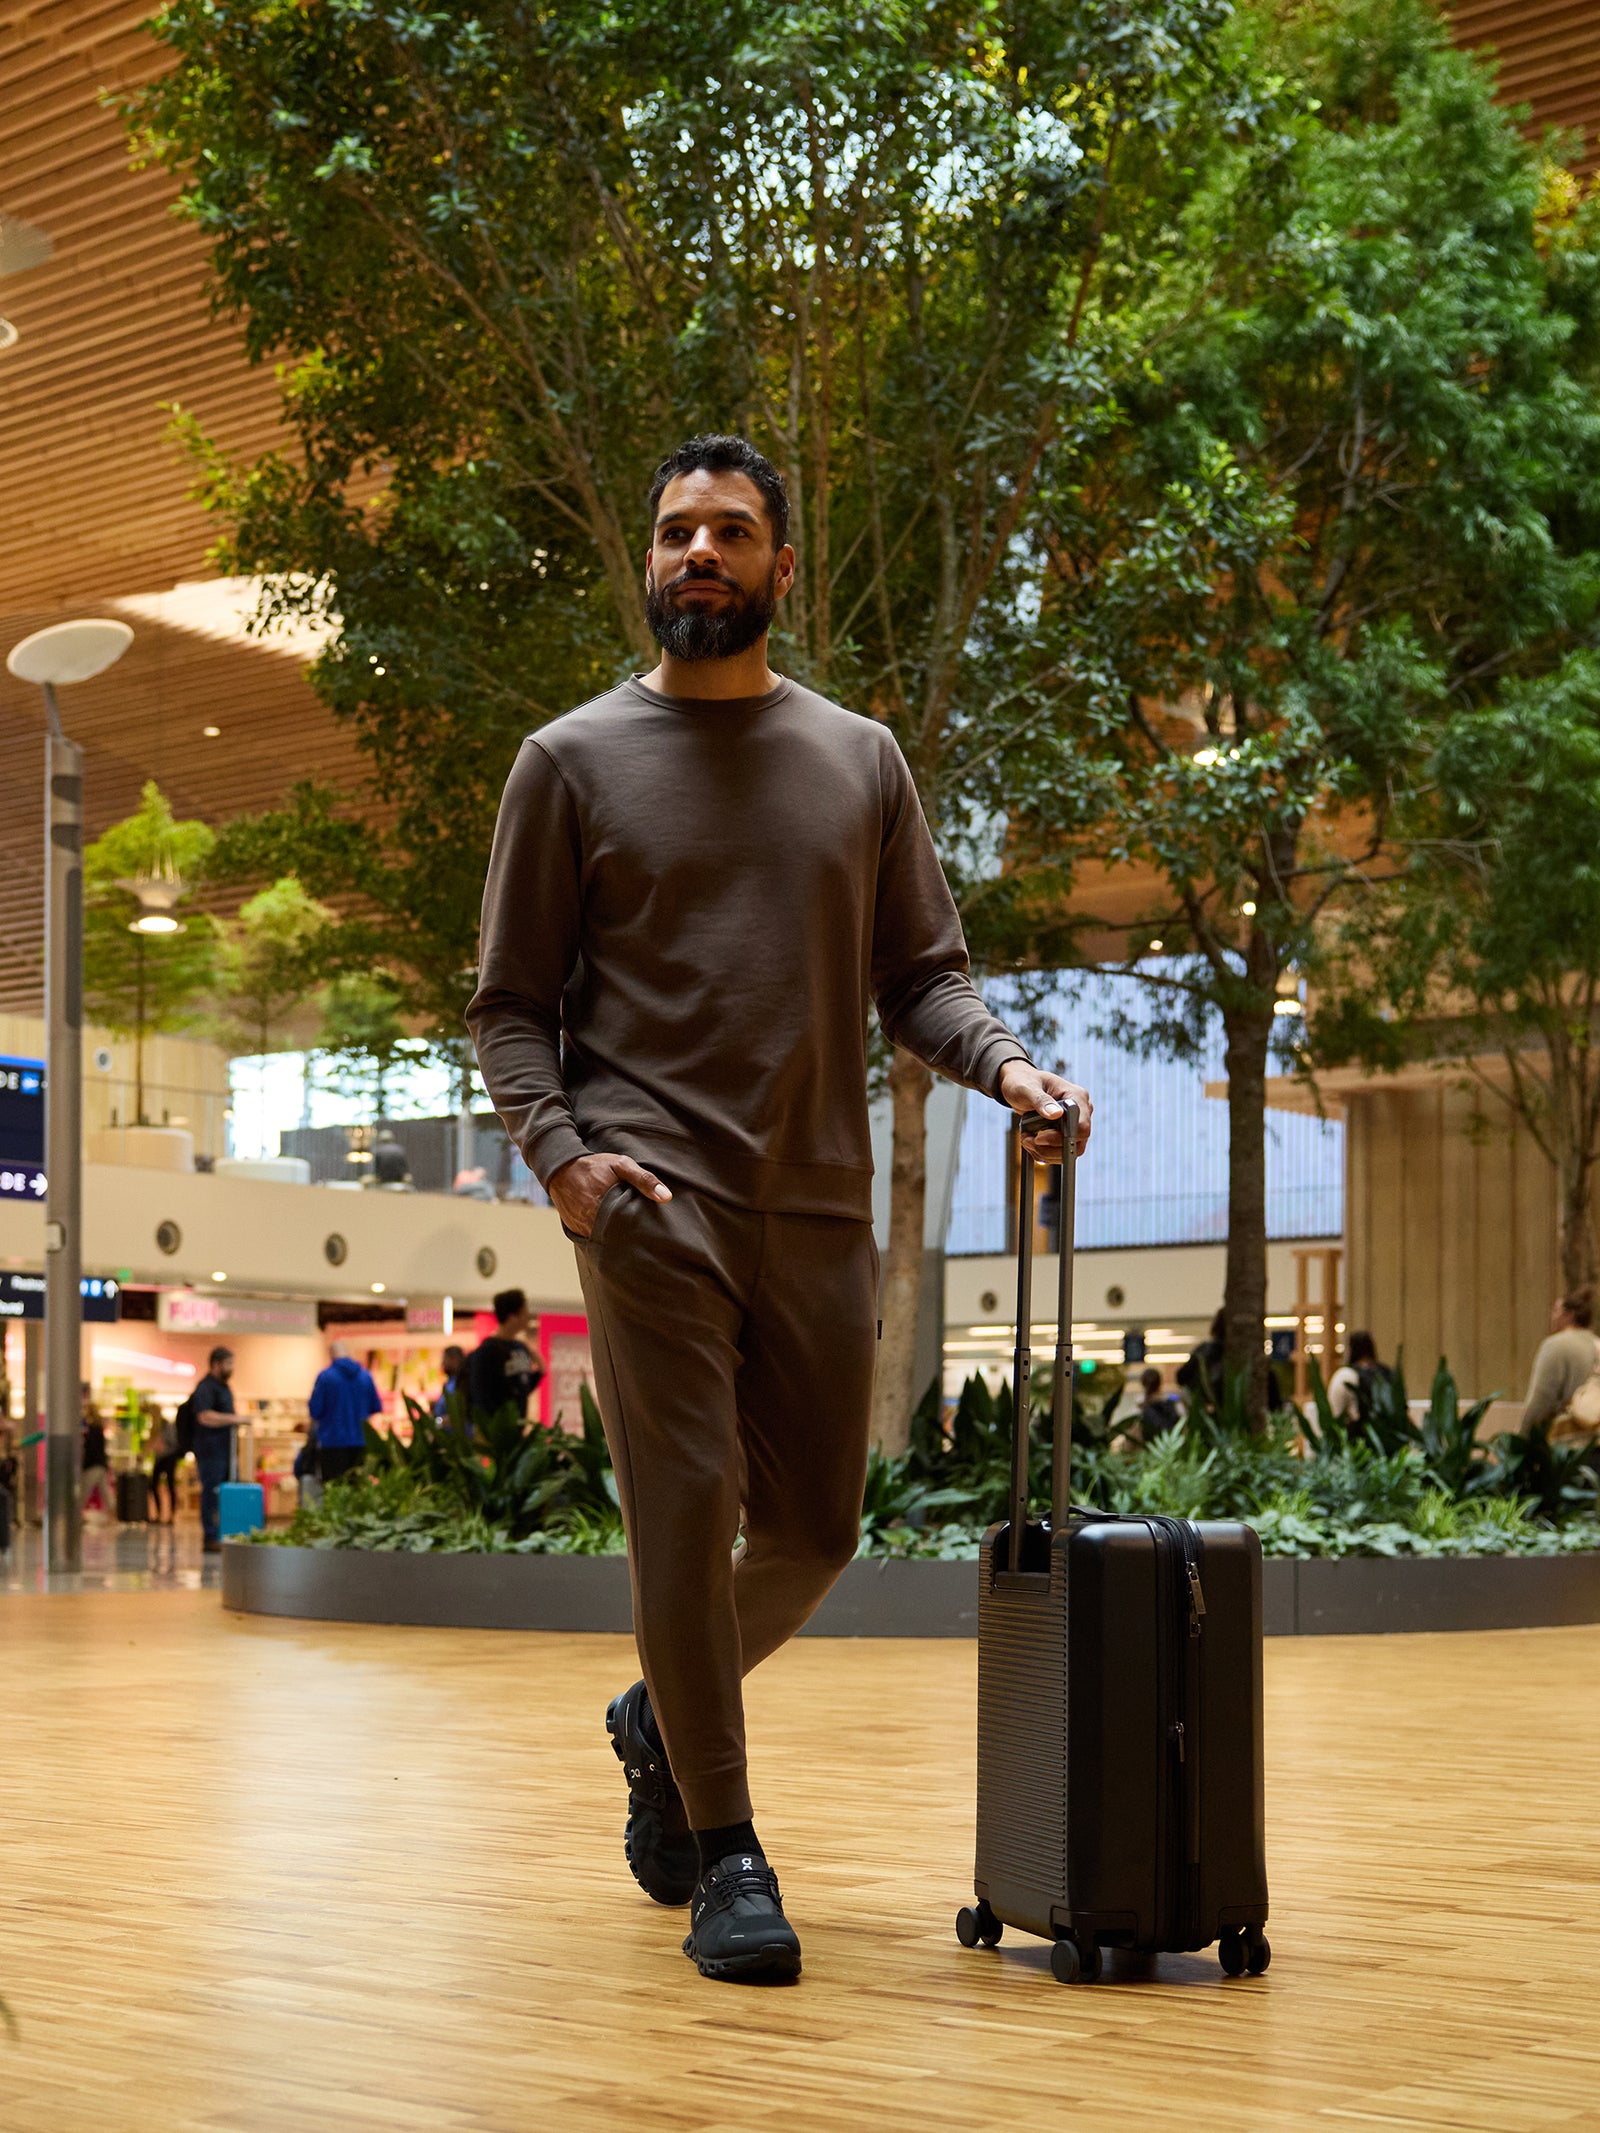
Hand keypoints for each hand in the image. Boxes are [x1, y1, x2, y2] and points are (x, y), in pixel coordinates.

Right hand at [548, 1151, 671, 1237]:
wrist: (561, 1168)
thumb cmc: (594, 1166)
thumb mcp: (620, 1165)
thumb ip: (643, 1179)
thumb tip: (666, 1197)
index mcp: (607, 1206)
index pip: (631, 1228)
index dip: (641, 1231)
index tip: (651, 1232)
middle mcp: (593, 1221)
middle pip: (618, 1238)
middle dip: (630, 1238)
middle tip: (642, 1237)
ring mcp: (583, 1227)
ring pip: (605, 1241)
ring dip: (615, 1240)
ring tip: (628, 1238)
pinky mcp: (575, 1230)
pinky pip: (592, 1240)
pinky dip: (601, 1238)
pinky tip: (611, 1234)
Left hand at [997, 1059, 1092, 1159]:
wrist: (1018, 1085)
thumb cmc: (1022, 1081)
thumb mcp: (1027, 1088)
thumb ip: (1040, 1100)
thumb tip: (1056, 1114)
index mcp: (1077, 1096)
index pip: (1082, 1127)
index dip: (1062, 1138)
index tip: (1039, 1137)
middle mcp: (1081, 1111)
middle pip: (1076, 1144)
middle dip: (1050, 1148)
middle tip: (1028, 1141)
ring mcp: (1074, 1124)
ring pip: (1068, 1153)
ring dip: (1044, 1152)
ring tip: (1026, 1140)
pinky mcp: (1066, 1134)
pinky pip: (1060, 1153)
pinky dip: (1044, 1153)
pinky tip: (1030, 1142)